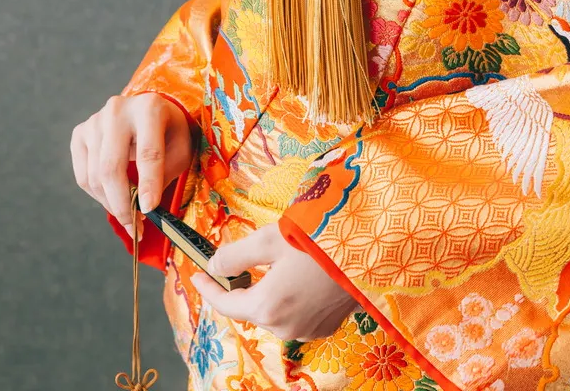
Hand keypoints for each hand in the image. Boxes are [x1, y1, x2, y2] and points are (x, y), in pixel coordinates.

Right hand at [70, 92, 193, 237]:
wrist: (148, 111)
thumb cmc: (169, 132)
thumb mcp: (180, 149)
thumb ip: (163, 175)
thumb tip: (142, 209)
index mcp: (149, 108)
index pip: (147, 152)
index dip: (148, 184)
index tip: (148, 210)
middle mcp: (117, 110)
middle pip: (112, 167)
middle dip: (123, 204)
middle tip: (135, 227)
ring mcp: (95, 120)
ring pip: (94, 176)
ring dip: (111, 204)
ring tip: (129, 216)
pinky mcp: (80, 133)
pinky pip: (83, 176)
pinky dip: (98, 195)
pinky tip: (114, 199)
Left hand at [191, 222, 359, 341]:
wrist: (372, 248)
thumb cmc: (320, 239)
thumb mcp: (270, 238)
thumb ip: (236, 254)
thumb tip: (214, 265)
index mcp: (267, 307)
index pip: (226, 305)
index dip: (209, 289)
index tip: (197, 275)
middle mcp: (285, 327)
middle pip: (252, 308)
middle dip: (243, 286)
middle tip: (241, 260)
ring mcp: (309, 330)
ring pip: (275, 312)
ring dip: (269, 291)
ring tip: (276, 262)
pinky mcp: (327, 326)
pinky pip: (298, 314)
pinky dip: (291, 298)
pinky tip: (300, 274)